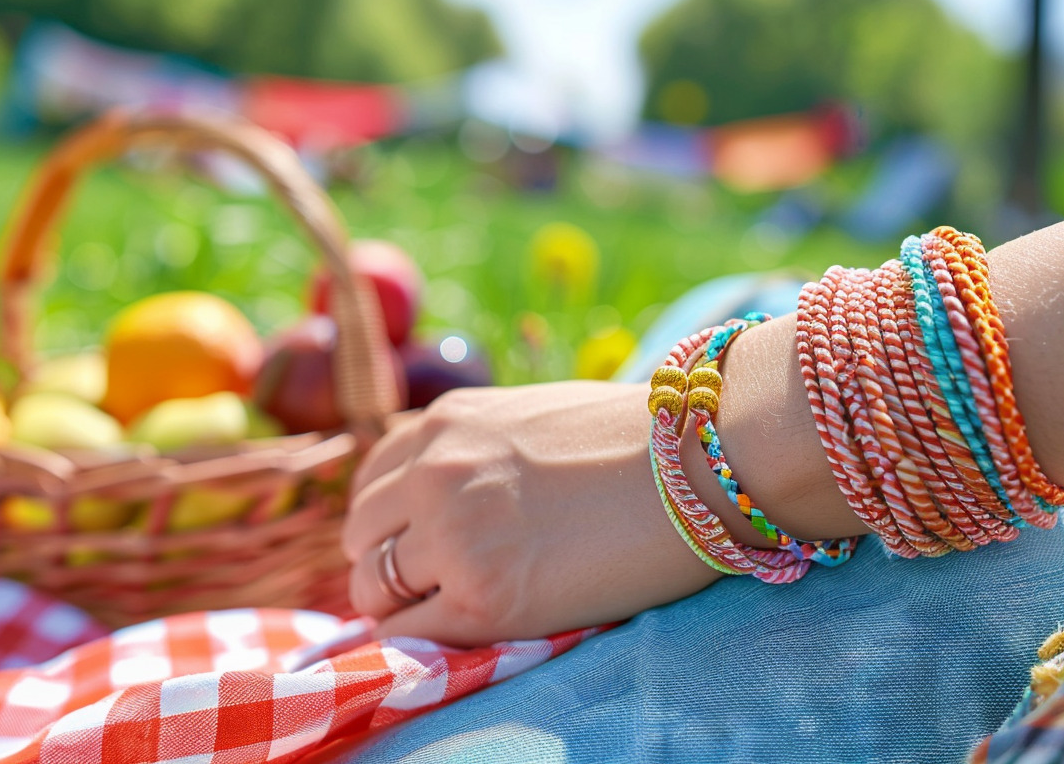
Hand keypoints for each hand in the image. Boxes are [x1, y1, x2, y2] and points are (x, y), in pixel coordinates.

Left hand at [341, 381, 721, 645]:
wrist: (702, 464)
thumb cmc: (637, 441)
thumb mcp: (532, 419)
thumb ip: (478, 449)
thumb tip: (447, 496)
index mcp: (445, 422)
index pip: (372, 479)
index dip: (391, 518)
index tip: (415, 542)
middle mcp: (433, 473)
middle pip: (360, 536)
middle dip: (388, 562)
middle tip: (434, 584)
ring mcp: (452, 538)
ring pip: (374, 591)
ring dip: (405, 606)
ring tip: (459, 608)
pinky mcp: (483, 602)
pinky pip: (410, 641)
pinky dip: (427, 643)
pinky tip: (475, 630)